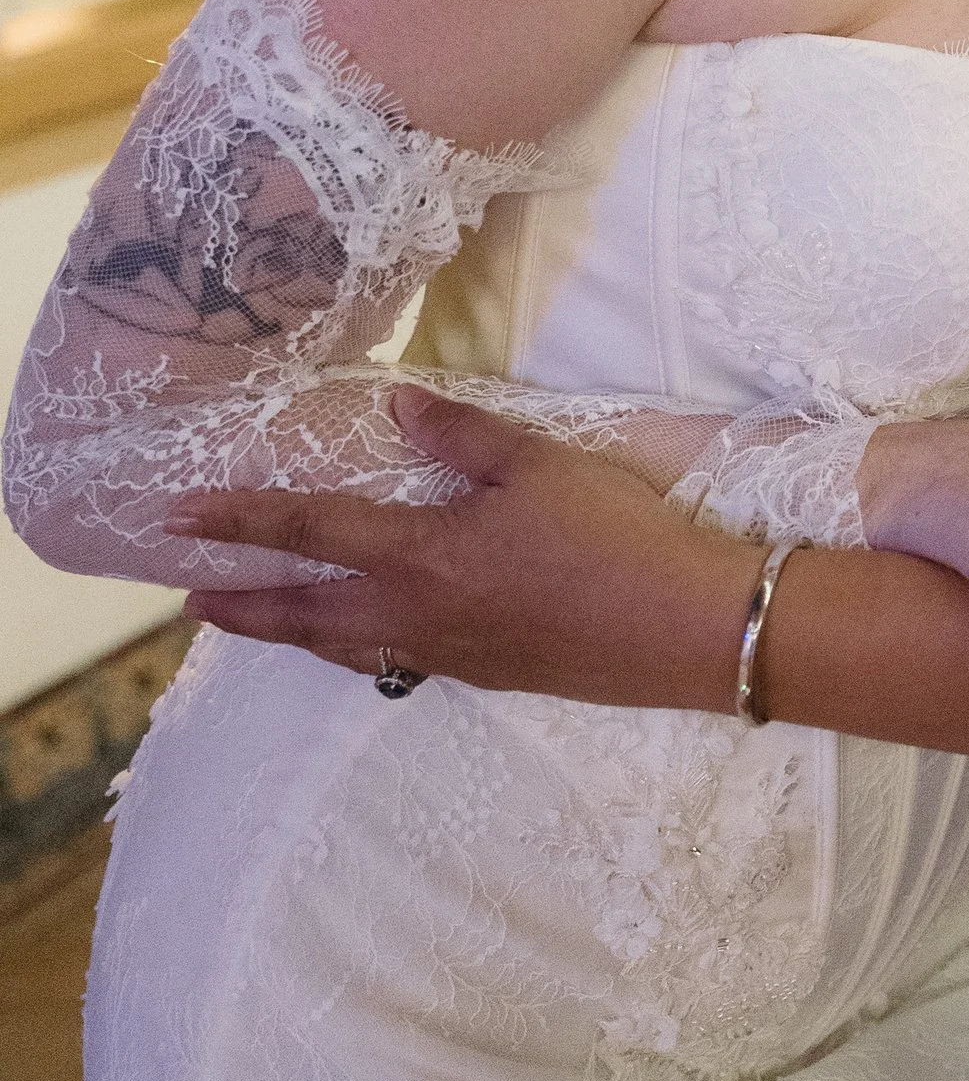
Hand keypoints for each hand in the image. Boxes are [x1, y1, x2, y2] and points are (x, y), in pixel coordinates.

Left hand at [169, 392, 756, 709]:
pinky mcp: (485, 673)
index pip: (308, 533)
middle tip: (190, 600)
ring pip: (345, 647)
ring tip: (262, 622)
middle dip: (242, 605)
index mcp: (420, 555)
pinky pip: (392, 662)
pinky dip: (353, 649)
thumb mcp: (538, 464)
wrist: (678, 627)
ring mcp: (449, 653)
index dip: (238, 523)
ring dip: (292, 634)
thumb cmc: (610, 535)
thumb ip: (461, 436)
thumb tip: (395, 406)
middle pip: (304, 614)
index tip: (177, 520)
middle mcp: (416, 613)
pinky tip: (368, 639)